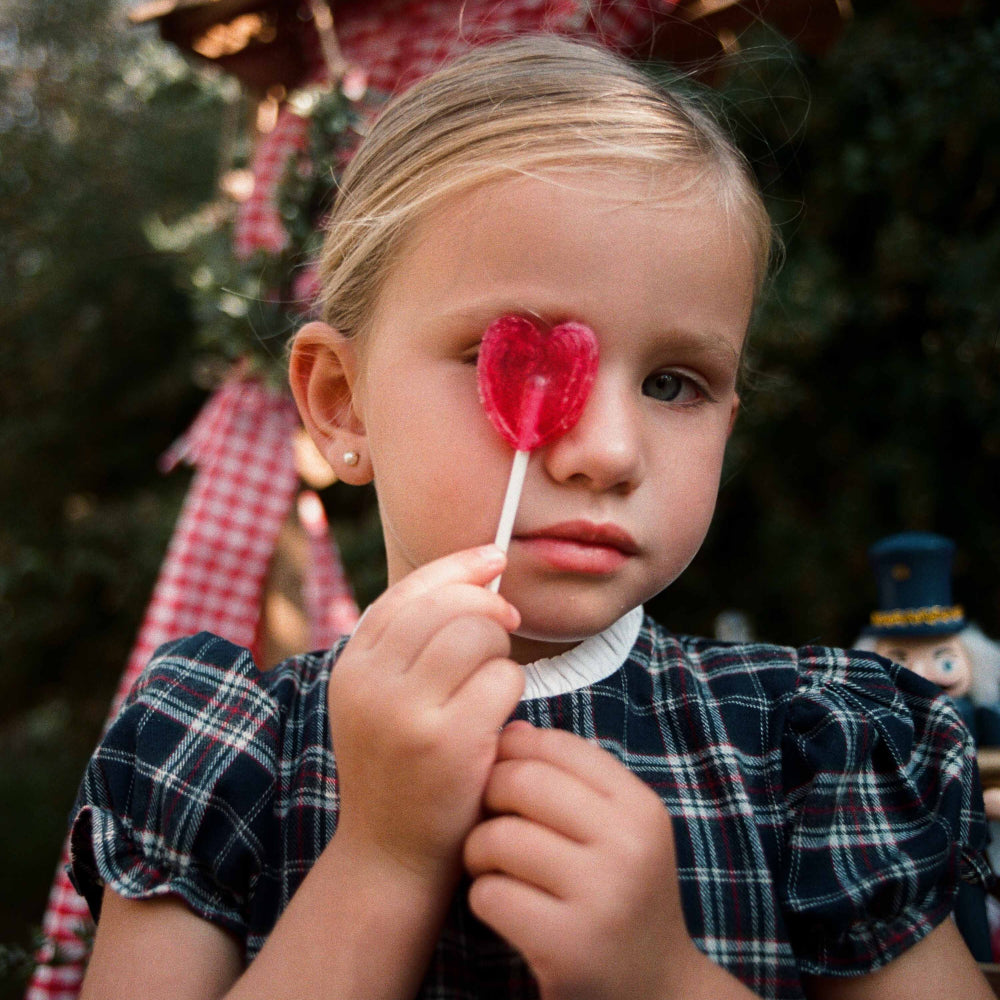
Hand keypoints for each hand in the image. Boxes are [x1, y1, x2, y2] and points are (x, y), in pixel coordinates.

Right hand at [328, 545, 524, 882]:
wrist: (390, 856)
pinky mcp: (447, 741)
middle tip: (508, 626)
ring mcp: (405, 712)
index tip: (495, 559)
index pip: (409, 591)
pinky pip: (503, 678)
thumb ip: (410, 645)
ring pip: (478, 634)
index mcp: (352, 667)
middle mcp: (370, 683)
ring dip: (501, 651)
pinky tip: (500, 716)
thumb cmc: (400, 768)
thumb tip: (477, 576)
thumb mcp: (380, 701)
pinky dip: (513, 689)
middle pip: (448, 605)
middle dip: (489, 609)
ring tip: (494, 682)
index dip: (458, 567)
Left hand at [464, 721, 703, 999]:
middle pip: (523, 782)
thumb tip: (512, 729)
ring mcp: (600, 897)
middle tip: (491, 819)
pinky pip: (491, 894)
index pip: (559, 745)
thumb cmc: (620, 896)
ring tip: (490, 864)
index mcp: (640, 809)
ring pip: (499, 837)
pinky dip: (483, 896)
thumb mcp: (618, 832)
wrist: (654, 990)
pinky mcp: (567, 946)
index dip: (516, 750)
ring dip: (478, 850)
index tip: (504, 771)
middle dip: (490, 795)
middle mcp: (628, 846)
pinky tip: (503, 906)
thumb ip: (572, 780)